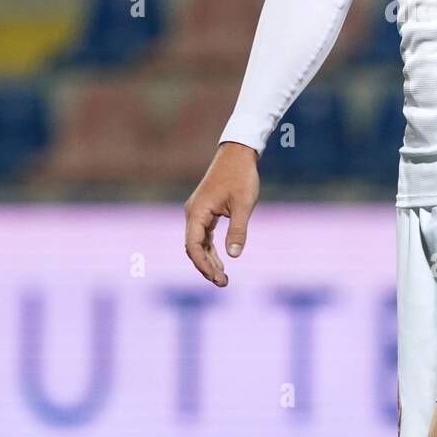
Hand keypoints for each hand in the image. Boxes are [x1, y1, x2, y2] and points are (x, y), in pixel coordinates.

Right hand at [184, 142, 259, 286]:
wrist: (238, 153)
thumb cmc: (241, 177)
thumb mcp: (243, 205)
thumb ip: (237, 230)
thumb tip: (234, 256)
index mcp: (197, 212)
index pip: (194, 246)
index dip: (203, 265)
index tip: (217, 278)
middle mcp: (192, 213)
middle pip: (194, 248)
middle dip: (206, 267)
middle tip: (223, 283)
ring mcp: (197, 212)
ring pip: (198, 243)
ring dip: (208, 260)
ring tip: (222, 277)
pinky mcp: (205, 210)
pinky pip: (203, 235)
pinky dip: (210, 249)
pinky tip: (220, 261)